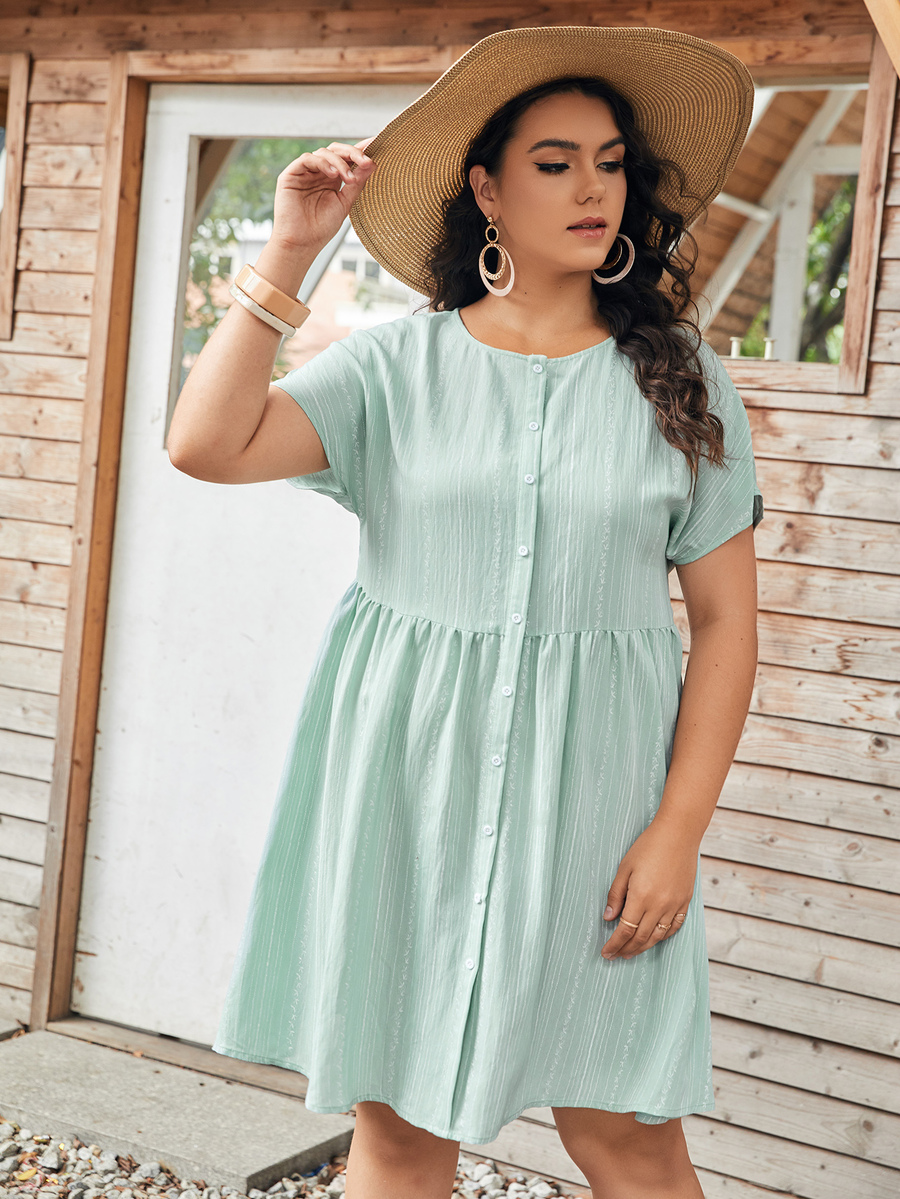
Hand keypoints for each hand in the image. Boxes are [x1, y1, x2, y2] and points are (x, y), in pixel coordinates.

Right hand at [272, 137, 377, 254]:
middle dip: (353, 153)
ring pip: (324, 153)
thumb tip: (372, 163)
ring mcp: (304, 172)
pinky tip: (333, 175)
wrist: (301, 244)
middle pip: (336, 151)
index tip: (377, 143)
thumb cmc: (321, 228)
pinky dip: (322, 163)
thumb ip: (357, 183)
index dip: (360, 150)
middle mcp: (318, 172)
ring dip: (340, 162)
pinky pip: (307, 159)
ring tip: (349, 179)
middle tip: (367, 161)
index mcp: (331, 178)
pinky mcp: (291, 175)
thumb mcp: (345, 203)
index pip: (347, 158)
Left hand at [600, 818, 697, 959]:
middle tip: (616, 956)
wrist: (678, 834)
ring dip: (643, 947)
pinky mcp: (685, 901)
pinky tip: (655, 938)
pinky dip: (663, 936)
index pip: (625, 930)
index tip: (606, 952)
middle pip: (641, 937)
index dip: (614, 944)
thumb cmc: (648, 846)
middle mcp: (659, 905)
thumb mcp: (625, 867)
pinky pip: (674, 927)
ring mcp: (675, 905)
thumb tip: (608, 918)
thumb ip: (616, 895)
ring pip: (658, 936)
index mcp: (641, 897)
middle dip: (626, 949)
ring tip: (631, 952)